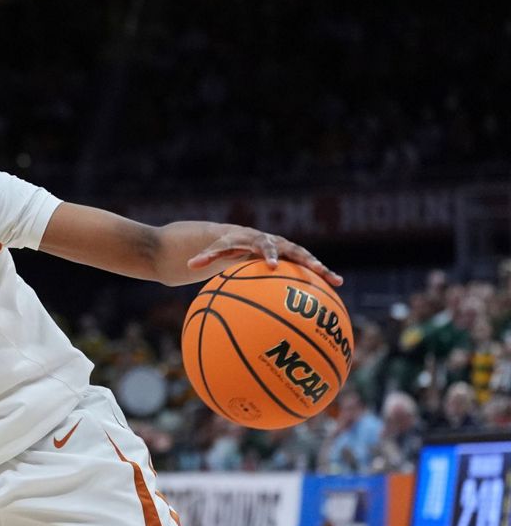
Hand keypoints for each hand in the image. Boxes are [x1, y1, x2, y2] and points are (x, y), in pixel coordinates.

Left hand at [187, 228, 342, 286]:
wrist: (241, 237)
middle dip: (304, 259)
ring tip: (336, 281)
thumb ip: (206, 257)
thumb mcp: (216, 250)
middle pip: (293, 249)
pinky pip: (309, 268)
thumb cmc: (226, 245)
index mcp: (258, 240)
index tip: (272, 266)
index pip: (263, 245)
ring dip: (321, 268)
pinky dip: (322, 275)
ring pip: (306, 258)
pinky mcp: (293, 258)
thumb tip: (189, 266)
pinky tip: (336, 288)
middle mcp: (276, 242)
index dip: (268, 254)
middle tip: (315, 269)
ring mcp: (287, 249)